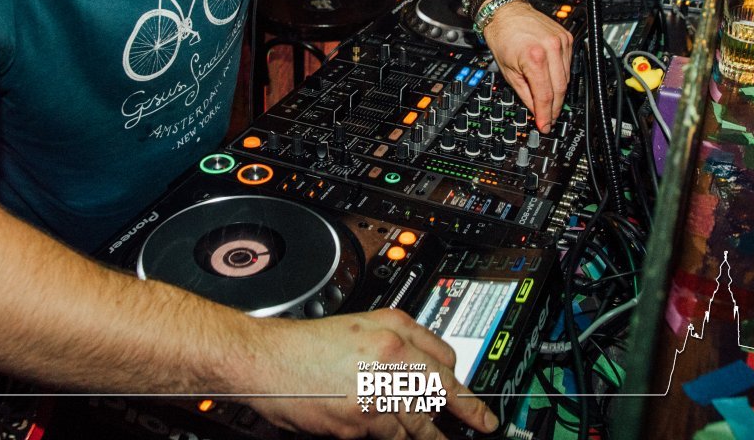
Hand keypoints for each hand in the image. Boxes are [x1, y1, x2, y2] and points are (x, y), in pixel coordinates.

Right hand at [248, 309, 498, 439]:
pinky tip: (391, 433)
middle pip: (440, 392)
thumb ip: (403, 338)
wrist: (268, 360)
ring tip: (439, 438)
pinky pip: (387, 436)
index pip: (445, 361)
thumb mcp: (363, 324)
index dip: (463, 384)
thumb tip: (434, 362)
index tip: (477, 401)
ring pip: (417, 421)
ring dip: (429, 433)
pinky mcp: (358, 422)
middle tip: (485, 424)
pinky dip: (392, 437)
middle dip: (465, 412)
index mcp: (394, 332)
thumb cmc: (308, 344)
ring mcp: (374, 394)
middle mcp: (390, 360)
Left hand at [481, 0, 573, 131]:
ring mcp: (561, 42)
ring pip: (566, 78)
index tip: (544, 125)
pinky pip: (567, 64)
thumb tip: (535, 110)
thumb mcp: (508, 71)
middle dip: (554, 107)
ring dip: (559, 93)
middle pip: (560, 88)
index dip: (545, 114)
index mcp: (534, 57)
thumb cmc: (502, 35)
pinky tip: (553, 82)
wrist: (506, 11)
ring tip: (549, 103)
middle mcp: (551, 48)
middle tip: (548, 119)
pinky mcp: (566, 38)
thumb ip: (524, 93)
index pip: (545, 94)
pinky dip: (561, 76)